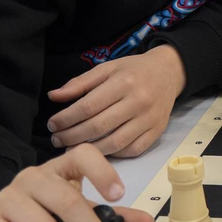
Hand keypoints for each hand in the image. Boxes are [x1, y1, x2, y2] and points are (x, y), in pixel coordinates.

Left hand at [45, 45, 185, 156]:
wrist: (168, 72)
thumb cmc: (133, 70)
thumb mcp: (107, 68)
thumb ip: (80, 83)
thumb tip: (53, 97)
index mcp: (124, 82)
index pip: (88, 107)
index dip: (66, 119)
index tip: (52, 124)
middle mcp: (138, 101)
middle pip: (98, 126)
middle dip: (72, 136)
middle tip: (57, 139)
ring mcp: (149, 119)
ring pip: (114, 143)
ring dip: (89, 149)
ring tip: (72, 147)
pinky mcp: (157, 132)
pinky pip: (131, 150)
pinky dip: (112, 153)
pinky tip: (98, 150)